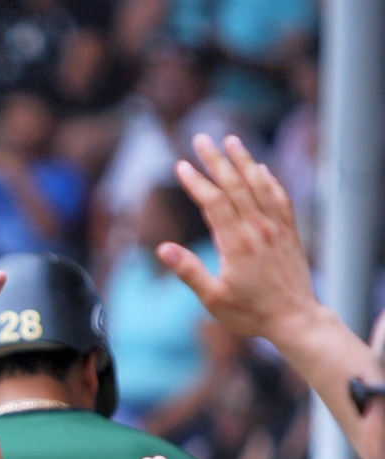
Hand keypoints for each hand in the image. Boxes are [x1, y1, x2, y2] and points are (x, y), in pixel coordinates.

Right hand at [160, 135, 317, 342]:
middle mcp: (258, 229)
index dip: (196, 182)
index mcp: (236, 243)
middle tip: (201, 139)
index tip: (181, 165)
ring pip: (259, 186)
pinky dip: (270, 180)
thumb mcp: (213, 298)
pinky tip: (263, 169)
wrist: (295, 319)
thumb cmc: (250, 313)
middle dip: (216, 160)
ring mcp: (276, 228)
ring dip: (244, 161)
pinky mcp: (289, 233)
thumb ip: (189, 271)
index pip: (214, 202)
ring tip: (232, 141)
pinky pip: (280, 198)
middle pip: (235, 185)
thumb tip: (163, 249)